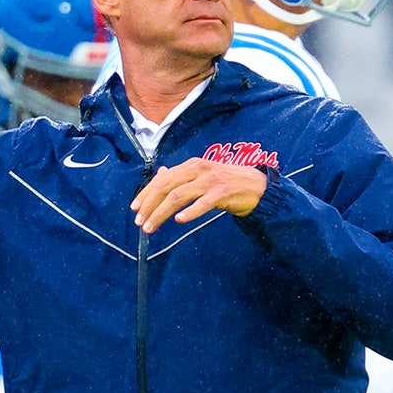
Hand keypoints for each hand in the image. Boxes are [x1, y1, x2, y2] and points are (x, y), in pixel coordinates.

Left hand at [130, 158, 267, 232]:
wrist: (258, 187)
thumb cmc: (228, 183)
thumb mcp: (202, 176)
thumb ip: (181, 177)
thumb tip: (160, 175)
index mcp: (191, 165)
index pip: (161, 179)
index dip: (145, 194)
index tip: (134, 208)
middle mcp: (198, 169)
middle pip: (166, 186)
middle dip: (149, 205)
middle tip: (140, 222)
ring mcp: (210, 180)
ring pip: (178, 196)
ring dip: (161, 213)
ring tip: (151, 227)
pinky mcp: (222, 193)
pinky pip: (202, 204)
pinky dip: (189, 212)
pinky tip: (179, 220)